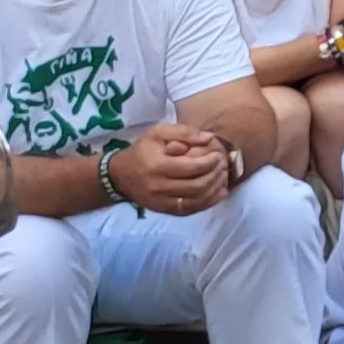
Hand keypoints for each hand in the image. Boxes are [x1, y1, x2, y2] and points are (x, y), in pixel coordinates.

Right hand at [110, 125, 230, 214]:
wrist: (120, 175)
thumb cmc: (142, 150)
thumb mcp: (158, 133)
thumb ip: (184, 132)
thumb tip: (209, 137)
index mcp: (157, 166)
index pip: (192, 168)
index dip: (210, 162)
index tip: (218, 155)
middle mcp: (158, 187)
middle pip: (197, 186)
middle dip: (215, 175)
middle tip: (223, 165)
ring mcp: (161, 202)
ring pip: (196, 201)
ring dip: (215, 189)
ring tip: (223, 177)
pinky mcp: (164, 210)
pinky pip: (191, 210)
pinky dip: (209, 202)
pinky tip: (218, 192)